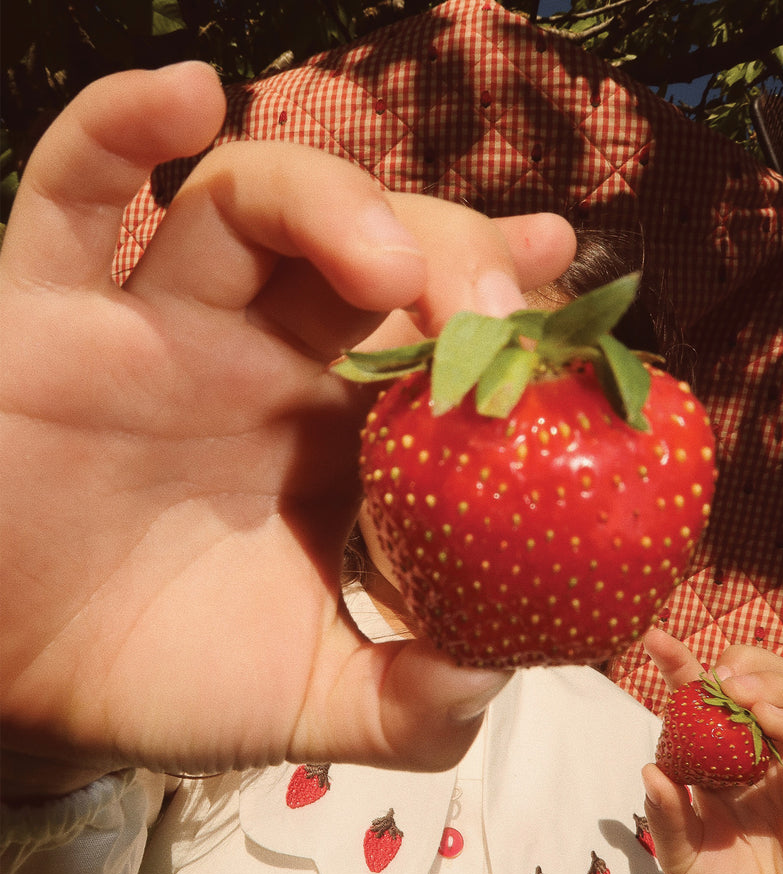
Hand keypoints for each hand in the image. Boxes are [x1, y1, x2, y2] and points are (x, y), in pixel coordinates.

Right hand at [0, 63, 576, 796]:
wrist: (22, 690)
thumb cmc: (166, 678)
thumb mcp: (308, 700)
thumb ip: (405, 704)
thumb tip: (488, 683)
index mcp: (330, 433)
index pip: (433, 337)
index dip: (505, 305)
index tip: (566, 287)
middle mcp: (257, 360)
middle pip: (366, 249)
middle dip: (443, 251)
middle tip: (496, 304)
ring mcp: (159, 328)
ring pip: (246, 202)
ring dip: (330, 201)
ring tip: (388, 265)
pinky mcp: (53, 318)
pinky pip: (71, 195)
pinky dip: (118, 133)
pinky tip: (183, 98)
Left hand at [643, 629, 782, 873]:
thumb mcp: (682, 861)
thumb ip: (668, 818)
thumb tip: (650, 771)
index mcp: (714, 764)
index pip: (698, 702)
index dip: (680, 666)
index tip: (655, 640)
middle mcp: (753, 758)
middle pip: (753, 684)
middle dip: (738, 664)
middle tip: (718, 674)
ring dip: (768, 685)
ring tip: (742, 694)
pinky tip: (768, 717)